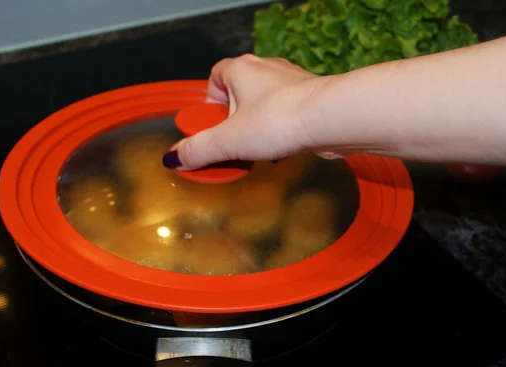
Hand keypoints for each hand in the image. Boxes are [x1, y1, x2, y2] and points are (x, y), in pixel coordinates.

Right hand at [163, 54, 330, 169]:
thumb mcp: (228, 140)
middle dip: (234, 124)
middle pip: (238, 96)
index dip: (209, 106)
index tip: (210, 130)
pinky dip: (280, 132)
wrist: (331, 118)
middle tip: (234, 146)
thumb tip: (173, 158)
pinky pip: (286, 115)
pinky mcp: (310, 99)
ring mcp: (291, 83)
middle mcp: (266, 70)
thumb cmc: (280, 120)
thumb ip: (198, 149)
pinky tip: (283, 149)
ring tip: (260, 151)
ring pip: (264, 107)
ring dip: (258, 129)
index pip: (213, 79)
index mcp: (240, 69)